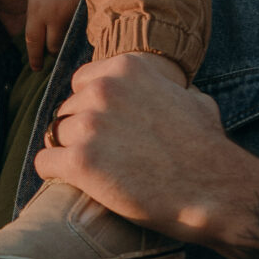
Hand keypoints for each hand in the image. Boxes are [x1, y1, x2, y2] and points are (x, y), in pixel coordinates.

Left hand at [34, 56, 258, 258]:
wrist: (215, 190)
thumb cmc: (208, 148)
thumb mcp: (192, 99)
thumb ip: (164, 89)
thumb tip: (166, 90)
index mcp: (126, 68)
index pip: (81, 83)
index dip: (91, 108)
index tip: (106, 130)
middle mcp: (103, 90)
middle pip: (66, 111)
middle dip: (80, 132)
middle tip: (105, 157)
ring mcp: (89, 124)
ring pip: (54, 136)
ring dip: (69, 154)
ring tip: (95, 173)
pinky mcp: (79, 161)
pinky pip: (43, 162)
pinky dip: (55, 174)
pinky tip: (76, 183)